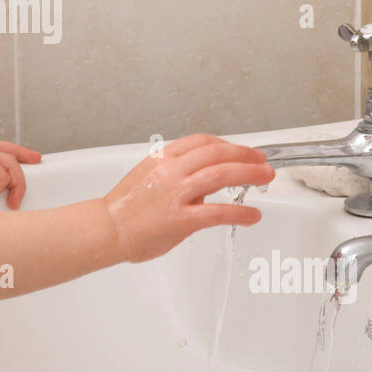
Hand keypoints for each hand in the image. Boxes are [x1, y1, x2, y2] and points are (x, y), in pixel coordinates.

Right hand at [102, 134, 273, 262]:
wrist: (106, 229)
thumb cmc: (125, 208)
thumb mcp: (148, 177)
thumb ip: (176, 175)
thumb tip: (204, 185)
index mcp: (162, 158)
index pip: (201, 141)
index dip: (227, 144)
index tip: (242, 150)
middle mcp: (170, 171)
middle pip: (217, 153)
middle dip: (245, 155)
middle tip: (262, 161)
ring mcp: (176, 193)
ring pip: (221, 174)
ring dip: (248, 173)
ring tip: (265, 178)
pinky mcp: (180, 219)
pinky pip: (217, 212)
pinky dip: (240, 212)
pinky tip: (253, 215)